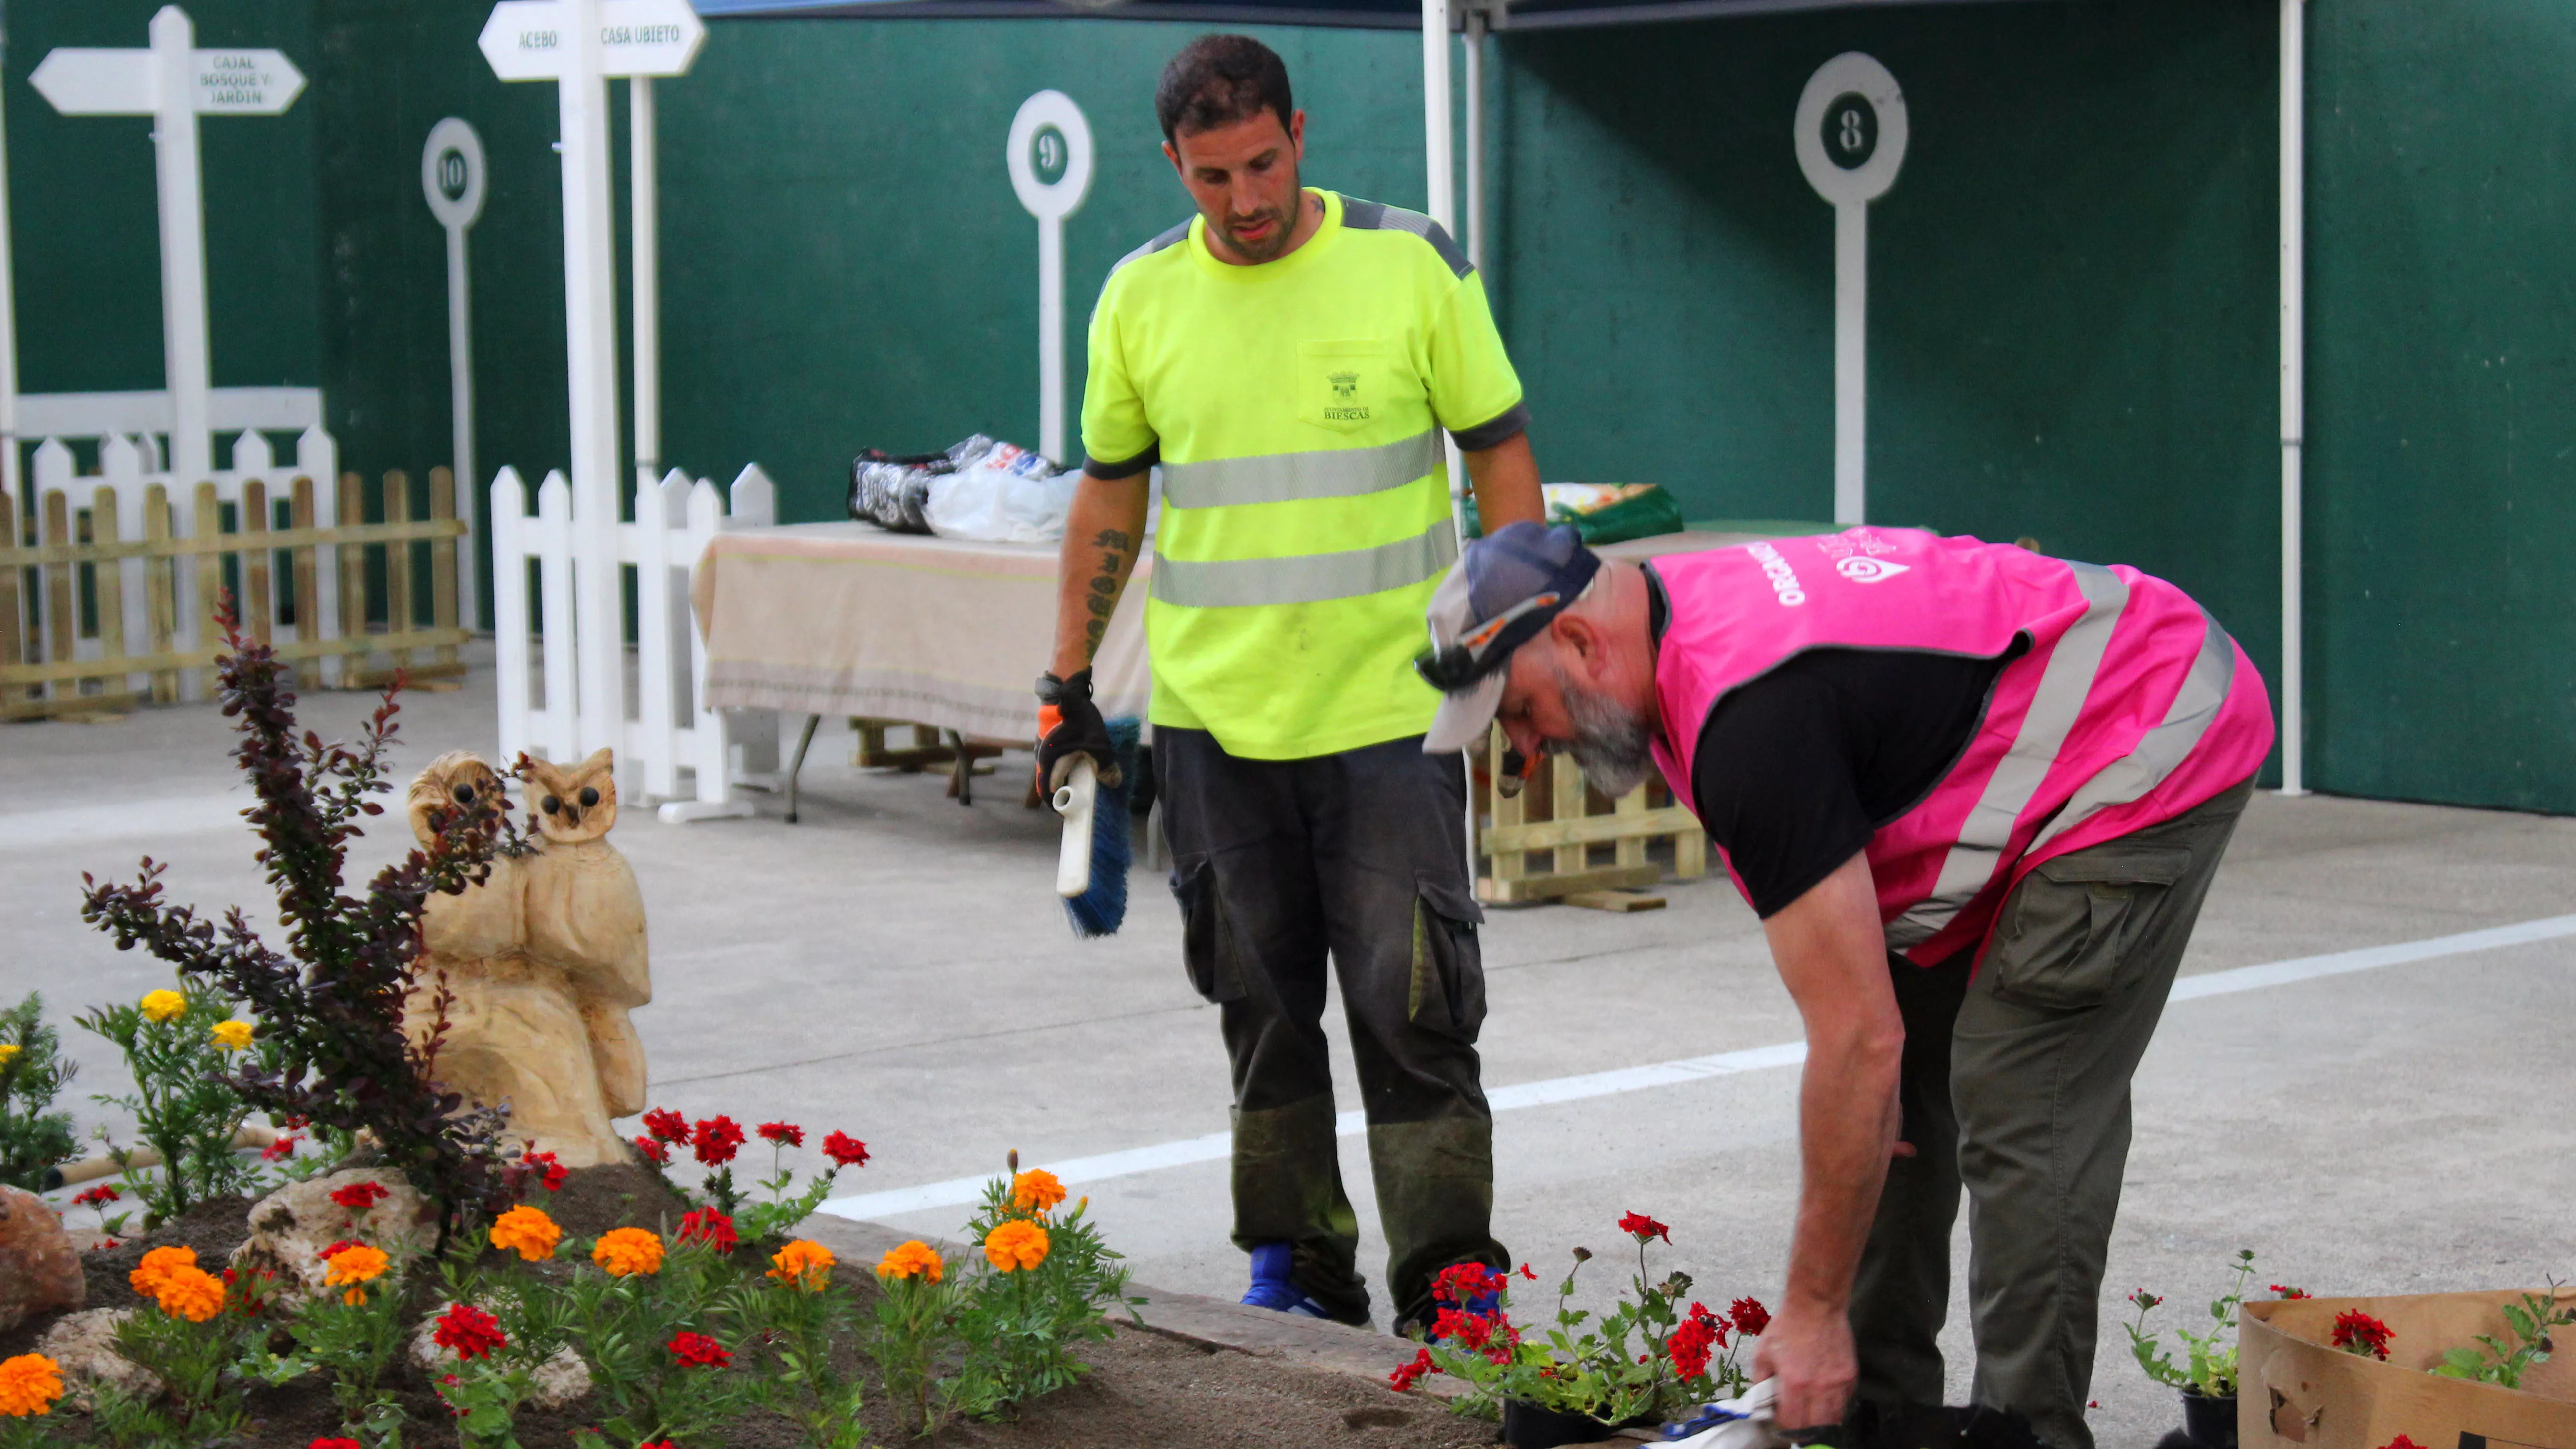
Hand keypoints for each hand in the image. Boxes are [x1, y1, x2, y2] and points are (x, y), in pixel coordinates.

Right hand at [1036, 669, 1120, 810]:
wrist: (1067, 693)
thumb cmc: (1079, 718)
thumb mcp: (1098, 743)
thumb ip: (1106, 765)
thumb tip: (1113, 783)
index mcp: (1049, 762)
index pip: (1048, 793)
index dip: (1058, 808)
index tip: (1070, 816)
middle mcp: (1042, 759)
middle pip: (1048, 786)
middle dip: (1062, 798)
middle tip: (1079, 805)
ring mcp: (1043, 751)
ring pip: (1050, 775)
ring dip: (1063, 784)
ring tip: (1080, 791)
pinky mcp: (1048, 745)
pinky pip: (1053, 765)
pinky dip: (1063, 773)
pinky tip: (1078, 771)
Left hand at [1752, 1296, 1857, 1434]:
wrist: (1816, 1305)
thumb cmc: (1786, 1327)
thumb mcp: (1762, 1353)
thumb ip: (1760, 1382)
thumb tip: (1761, 1403)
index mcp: (1795, 1383)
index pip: (1792, 1423)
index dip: (1784, 1426)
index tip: (1780, 1422)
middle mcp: (1819, 1388)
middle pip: (1815, 1428)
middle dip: (1803, 1429)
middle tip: (1796, 1421)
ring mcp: (1838, 1383)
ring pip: (1834, 1419)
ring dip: (1821, 1421)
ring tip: (1811, 1412)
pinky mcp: (1851, 1376)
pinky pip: (1845, 1401)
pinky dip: (1834, 1405)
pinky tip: (1823, 1395)